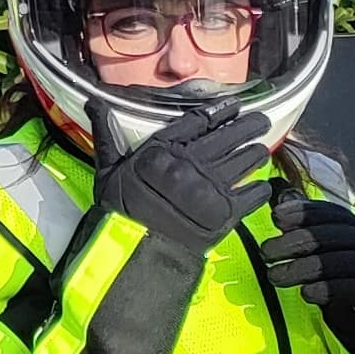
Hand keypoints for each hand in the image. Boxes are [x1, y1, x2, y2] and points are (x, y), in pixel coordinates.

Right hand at [90, 99, 270, 249]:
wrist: (135, 251)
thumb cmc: (120, 210)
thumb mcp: (108, 169)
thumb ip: (107, 134)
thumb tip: (93, 102)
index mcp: (163, 149)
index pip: (199, 120)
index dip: (221, 110)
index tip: (235, 106)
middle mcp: (190, 163)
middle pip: (230, 135)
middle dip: (250, 125)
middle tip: (260, 121)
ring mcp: (211, 187)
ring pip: (247, 159)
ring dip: (257, 152)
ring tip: (261, 150)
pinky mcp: (226, 212)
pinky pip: (254, 194)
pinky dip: (260, 188)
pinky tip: (261, 185)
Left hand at [258, 201, 354, 353]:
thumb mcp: (333, 263)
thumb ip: (311, 237)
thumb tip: (280, 206)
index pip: (335, 214)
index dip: (305, 213)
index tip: (276, 218)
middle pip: (336, 235)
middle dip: (297, 242)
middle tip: (267, 253)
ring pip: (344, 261)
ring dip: (306, 268)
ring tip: (276, 276)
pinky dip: (331, 290)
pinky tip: (308, 294)